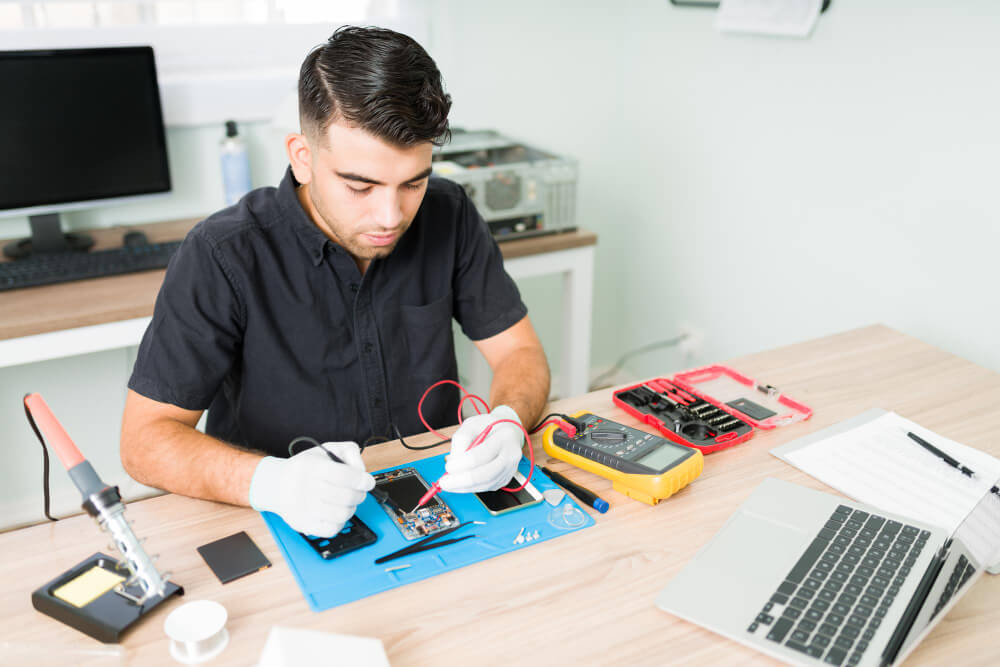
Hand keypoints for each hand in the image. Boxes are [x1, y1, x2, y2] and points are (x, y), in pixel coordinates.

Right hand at [248, 441, 374, 536]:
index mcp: (311, 466)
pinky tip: (336, 511)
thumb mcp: (326, 449)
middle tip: (359, 491)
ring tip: (347, 501)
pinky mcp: (304, 524)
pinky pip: (332, 529)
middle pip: (346, 496)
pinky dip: (340, 521)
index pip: (343, 475)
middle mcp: (305, 487)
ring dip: (352, 507)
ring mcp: (303, 508)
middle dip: (360, 494)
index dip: (361, 479)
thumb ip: (349, 452)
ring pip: (342, 514)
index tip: (368, 481)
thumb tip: (361, 471)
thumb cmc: (306, 467)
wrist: (277, 484)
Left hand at [439, 405, 523, 492]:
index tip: (448, 466)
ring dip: (464, 487)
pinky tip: (460, 483)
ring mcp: (510, 469)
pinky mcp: (506, 478)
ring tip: (450, 483)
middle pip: (485, 475)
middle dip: (461, 481)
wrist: (506, 431)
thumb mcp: (472, 424)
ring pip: (486, 485)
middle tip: (445, 482)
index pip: (480, 456)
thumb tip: (453, 462)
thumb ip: (461, 440)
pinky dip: (471, 488)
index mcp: (504, 437)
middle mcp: (511, 455)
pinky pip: (487, 488)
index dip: (461, 464)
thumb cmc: (488, 426)